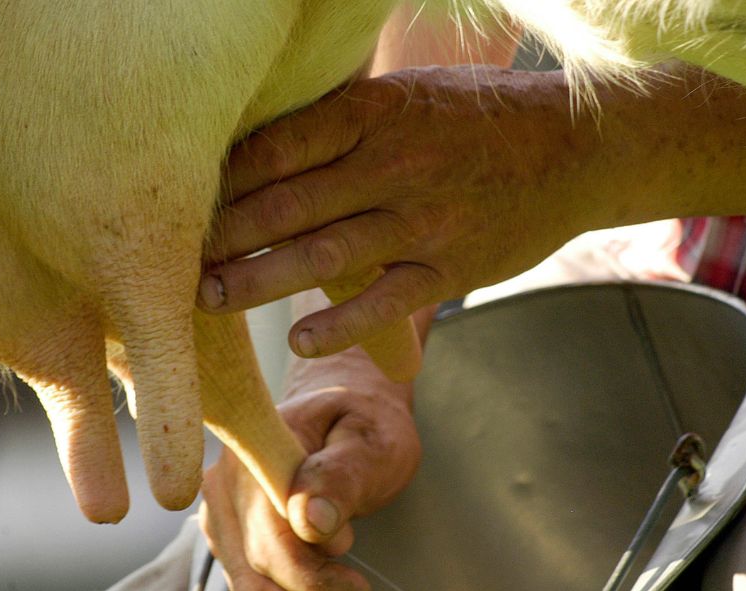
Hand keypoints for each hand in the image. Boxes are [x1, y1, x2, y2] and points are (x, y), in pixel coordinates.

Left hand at [199, 66, 584, 359]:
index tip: (172, 201)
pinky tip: (300, 341)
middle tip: (165, 262)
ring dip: (258, 280)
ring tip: (206, 301)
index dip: (220, 177)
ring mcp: (424, 216)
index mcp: (374, 111)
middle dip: (221, 236)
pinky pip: (387, 300)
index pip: (278, 145)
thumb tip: (259, 137)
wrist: (579, 146)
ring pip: (325, 253)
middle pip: (287, 202)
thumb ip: (341, 118)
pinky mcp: (452, 265)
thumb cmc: (478, 118)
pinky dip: (341, 324)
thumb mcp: (409, 94)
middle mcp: (394, 162)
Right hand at [199, 382, 420, 590]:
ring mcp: (226, 530)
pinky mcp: (239, 556)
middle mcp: (225, 497)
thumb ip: (342, 475)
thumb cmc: (362, 422)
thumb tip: (313, 521)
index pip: (270, 540)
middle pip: (256, 584)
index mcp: (252, 460)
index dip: (313, 579)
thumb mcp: (369, 438)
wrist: (343, 415)